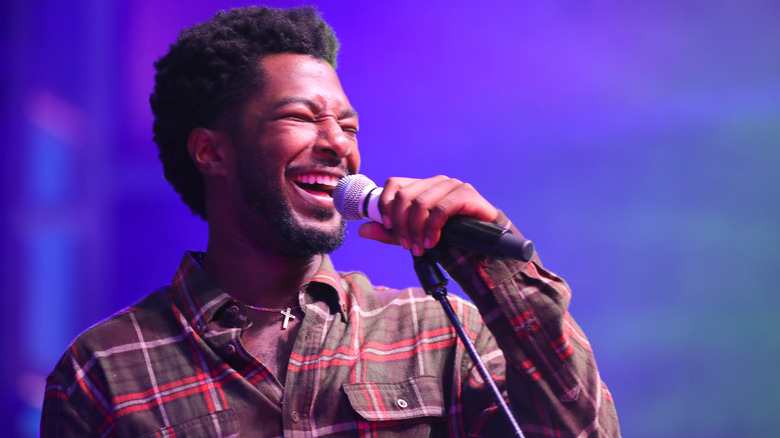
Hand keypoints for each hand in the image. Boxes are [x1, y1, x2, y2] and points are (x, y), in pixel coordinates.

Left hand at [357, 175, 497, 255]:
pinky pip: (441, 209)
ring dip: (416, 230)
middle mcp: (436, 182)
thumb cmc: (449, 238)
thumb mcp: (414, 236)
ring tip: (420, 248)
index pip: (395, 183)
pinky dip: (433, 228)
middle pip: (405, 196)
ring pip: (421, 203)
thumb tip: (362, 230)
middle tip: (407, 246)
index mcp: (422, 186)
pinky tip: (433, 242)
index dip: (386, 204)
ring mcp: (452, 186)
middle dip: (401, 224)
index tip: (387, 227)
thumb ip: (390, 233)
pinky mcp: (466, 195)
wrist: (483, 246)